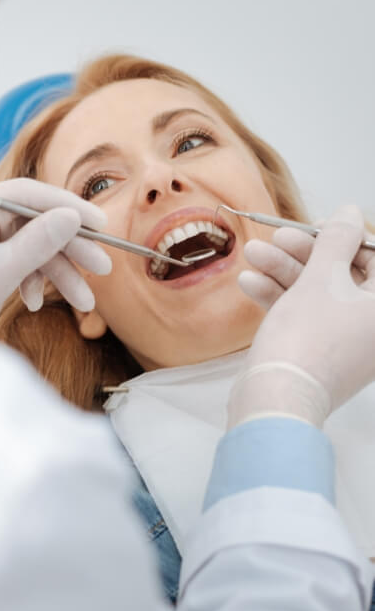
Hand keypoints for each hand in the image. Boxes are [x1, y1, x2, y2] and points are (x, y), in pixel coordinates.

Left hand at [0, 179, 111, 335]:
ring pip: (32, 249)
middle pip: (37, 224)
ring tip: (85, 303)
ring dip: (58, 275)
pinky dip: (33, 282)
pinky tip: (35, 303)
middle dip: (70, 251)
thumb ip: (38, 243)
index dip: (70, 207)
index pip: (31, 195)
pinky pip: (18, 265)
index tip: (101, 224)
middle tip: (102, 268)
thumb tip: (72, 216)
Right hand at [228, 205, 374, 427]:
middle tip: (277, 237)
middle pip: (343, 274)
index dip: (346, 237)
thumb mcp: (322, 277)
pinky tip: (249, 282)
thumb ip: (336, 239)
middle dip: (305, 252)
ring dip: (284, 271)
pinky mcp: (319, 352)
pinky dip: (280, 298)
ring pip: (318, 293)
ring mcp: (346, 342)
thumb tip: (348, 212)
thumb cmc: (308, 335)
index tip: (316, 226)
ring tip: (252, 254)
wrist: (277, 398)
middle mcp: (372, 326)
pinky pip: (305, 315)